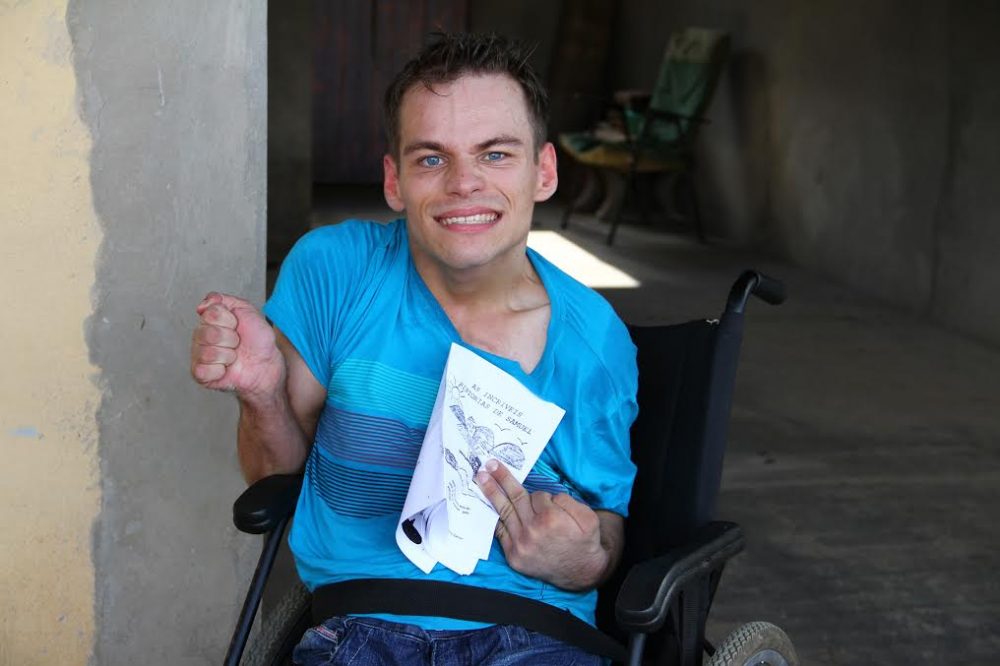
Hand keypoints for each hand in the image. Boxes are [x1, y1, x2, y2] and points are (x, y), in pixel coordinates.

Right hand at [190, 292, 285, 399]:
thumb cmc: (257, 338)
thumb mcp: (246, 309)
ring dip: (228, 355)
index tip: (237, 325)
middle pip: (209, 333)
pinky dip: (220, 370)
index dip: (230, 321)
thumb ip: (223, 299)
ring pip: (208, 352)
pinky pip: (203, 370)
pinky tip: (225, 369)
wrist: (266, 362)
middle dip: (231, 338)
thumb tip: (203, 303)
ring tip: (233, 355)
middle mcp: (200, 336)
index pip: (211, 314)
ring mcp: (198, 355)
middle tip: (237, 343)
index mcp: (209, 320)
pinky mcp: (200, 374)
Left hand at [475, 459, 610, 590]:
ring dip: (492, 493)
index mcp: (551, 519)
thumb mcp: (587, 516)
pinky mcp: (513, 555)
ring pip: (504, 512)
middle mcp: (532, 531)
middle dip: (501, 478)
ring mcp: (520, 545)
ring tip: (481, 478)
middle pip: (514, 498)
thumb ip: (567, 501)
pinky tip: (488, 505)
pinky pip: (501, 532)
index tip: (548, 502)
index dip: (543, 496)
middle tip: (488, 464)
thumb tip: (547, 497)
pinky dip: (495, 518)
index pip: (538, 495)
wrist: (580, 573)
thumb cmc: (584, 542)